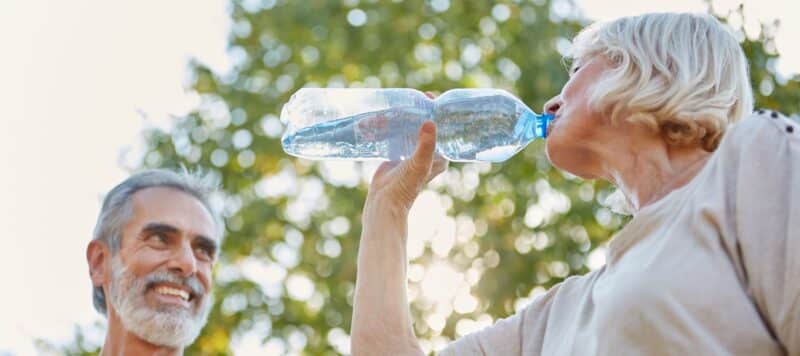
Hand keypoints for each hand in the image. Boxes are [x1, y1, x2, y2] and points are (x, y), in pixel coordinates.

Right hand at [365, 92, 447, 215]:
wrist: (385, 201)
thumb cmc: (406, 186)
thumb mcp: (419, 163)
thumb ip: (426, 145)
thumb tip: (431, 122)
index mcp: (440, 155)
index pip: (443, 127)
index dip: (437, 111)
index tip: (428, 97)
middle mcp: (428, 152)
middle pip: (425, 125)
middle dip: (418, 111)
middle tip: (410, 98)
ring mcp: (411, 152)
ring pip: (409, 128)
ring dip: (402, 117)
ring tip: (395, 105)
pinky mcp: (396, 154)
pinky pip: (395, 135)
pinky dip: (389, 126)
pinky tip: (383, 116)